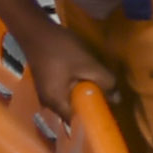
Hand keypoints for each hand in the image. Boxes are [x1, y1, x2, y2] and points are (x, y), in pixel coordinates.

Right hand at [5, 6, 115, 143]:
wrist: (34, 29)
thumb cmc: (60, 48)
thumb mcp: (87, 64)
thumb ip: (105, 82)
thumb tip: (117, 99)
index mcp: (56, 103)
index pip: (78, 124)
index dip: (94, 122)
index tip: (109, 117)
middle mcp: (49, 103)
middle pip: (75, 113)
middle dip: (92, 108)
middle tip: (110, 102)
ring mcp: (47, 93)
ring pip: (71, 101)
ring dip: (85, 97)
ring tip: (103, 91)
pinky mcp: (48, 83)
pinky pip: (66, 92)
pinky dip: (78, 89)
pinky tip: (88, 80)